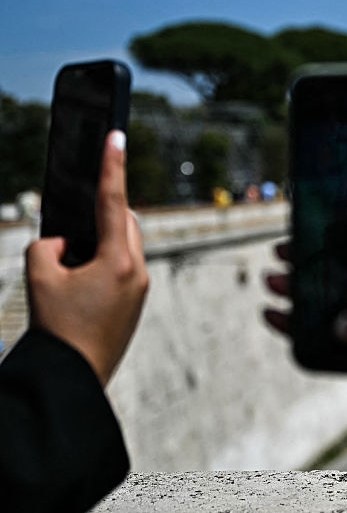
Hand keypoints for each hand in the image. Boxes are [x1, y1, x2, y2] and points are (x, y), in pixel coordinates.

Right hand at [26, 130, 148, 386]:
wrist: (73, 376)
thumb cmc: (57, 330)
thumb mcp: (39, 278)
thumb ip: (48, 247)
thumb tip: (64, 244)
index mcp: (118, 261)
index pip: (114, 201)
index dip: (113, 166)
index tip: (117, 136)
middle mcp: (138, 271)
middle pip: (124, 222)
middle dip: (104, 211)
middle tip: (80, 210)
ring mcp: (141, 289)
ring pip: (126, 245)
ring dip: (103, 239)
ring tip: (72, 254)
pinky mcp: (137, 303)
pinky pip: (125, 268)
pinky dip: (106, 261)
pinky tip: (82, 273)